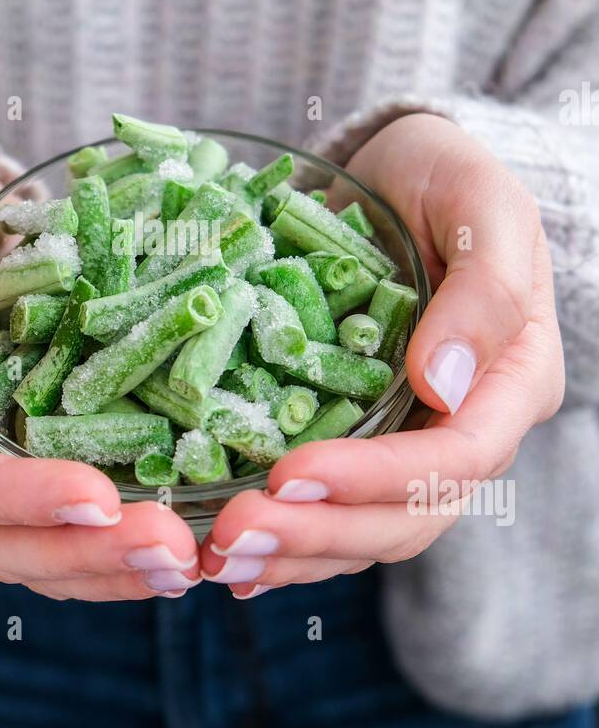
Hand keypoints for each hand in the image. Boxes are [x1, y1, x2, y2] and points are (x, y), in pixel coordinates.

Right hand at [0, 139, 198, 599]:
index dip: (17, 500)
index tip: (99, 498)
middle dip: (82, 552)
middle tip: (170, 548)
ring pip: (36, 551)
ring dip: (111, 567)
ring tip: (188, 561)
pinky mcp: (31, 457)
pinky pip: (69, 526)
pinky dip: (120, 546)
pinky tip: (182, 548)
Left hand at [201, 113, 564, 596]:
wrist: (396, 170)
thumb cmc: (446, 175)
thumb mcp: (480, 203)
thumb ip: (483, 288)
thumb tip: (442, 382)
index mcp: (511, 382)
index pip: (455, 460)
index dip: (376, 478)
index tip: (292, 471)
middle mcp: (464, 427)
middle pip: (406, 517)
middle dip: (320, 532)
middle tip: (233, 534)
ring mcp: (409, 441)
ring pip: (364, 530)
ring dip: (292, 552)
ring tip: (217, 556)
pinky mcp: (357, 440)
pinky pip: (328, 511)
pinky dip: (282, 540)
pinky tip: (224, 557)